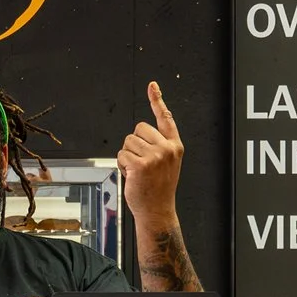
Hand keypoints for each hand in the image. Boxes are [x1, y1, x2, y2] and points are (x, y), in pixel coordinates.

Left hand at [119, 80, 184, 219]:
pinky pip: (121, 155)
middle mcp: (167, 149)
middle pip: (139, 128)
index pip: (165, 118)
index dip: (157, 100)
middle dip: (135, 144)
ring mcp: (155, 156)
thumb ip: (159, 146)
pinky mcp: (141, 164)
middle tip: (142, 163)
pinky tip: (132, 175)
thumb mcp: (167, 164)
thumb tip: (141, 134)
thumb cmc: (159, 189)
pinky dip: (122, 165)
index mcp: (174, 146)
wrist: (157, 211)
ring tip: (138, 171)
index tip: (152, 85)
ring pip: (128, 142)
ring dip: (128, 155)